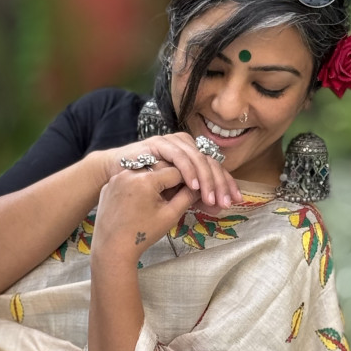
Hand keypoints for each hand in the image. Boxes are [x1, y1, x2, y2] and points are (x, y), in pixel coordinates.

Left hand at [91, 165, 194, 262]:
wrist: (112, 248)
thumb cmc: (143, 234)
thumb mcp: (170, 216)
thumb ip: (186, 197)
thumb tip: (198, 187)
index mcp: (146, 179)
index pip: (175, 171)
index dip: (186, 181)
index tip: (191, 190)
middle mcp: (129, 172)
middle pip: (158, 169)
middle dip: (170, 181)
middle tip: (175, 195)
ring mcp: (116, 178)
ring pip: (143, 173)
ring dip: (153, 182)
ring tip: (157, 200)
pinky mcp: (108, 186)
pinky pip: (128, 180)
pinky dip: (137, 187)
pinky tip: (139, 203)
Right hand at [99, 132, 241, 209]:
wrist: (115, 177)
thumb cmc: (144, 188)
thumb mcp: (175, 195)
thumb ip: (195, 198)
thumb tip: (219, 208)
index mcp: (193, 155)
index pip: (216, 168)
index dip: (227, 184)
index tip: (235, 200)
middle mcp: (186, 146)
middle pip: (211, 162)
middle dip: (220, 184)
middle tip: (224, 202)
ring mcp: (173, 142)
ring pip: (198, 158)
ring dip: (206, 180)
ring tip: (211, 198)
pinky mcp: (160, 143)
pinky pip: (179, 156)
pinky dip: (188, 171)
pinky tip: (194, 185)